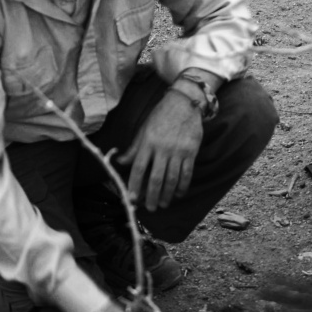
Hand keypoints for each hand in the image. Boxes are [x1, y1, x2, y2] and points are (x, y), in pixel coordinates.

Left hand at [116, 89, 202, 210]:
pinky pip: (187, 173)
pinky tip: (179, 194)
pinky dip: (183, 186)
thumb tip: (121, 162)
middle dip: (152, 196)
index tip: (132, 199)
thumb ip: (134, 148)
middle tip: (150, 208)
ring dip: (167, 195)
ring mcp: (178, 151)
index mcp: (148, 142)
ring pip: (172, 179)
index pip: (139, 168)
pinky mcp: (191, 151)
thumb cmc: (161, 116)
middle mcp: (162, 148)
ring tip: (163, 204)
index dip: (135, 185)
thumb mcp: (144, 129)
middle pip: (156, 178)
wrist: (184, 102)